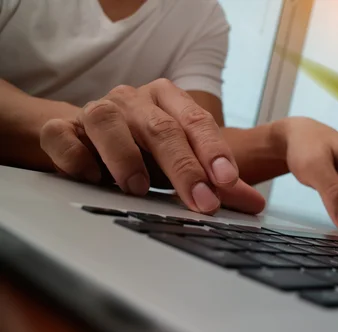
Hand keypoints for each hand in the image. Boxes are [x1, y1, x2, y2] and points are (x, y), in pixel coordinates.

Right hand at [40, 79, 264, 214]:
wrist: (92, 139)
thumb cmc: (147, 152)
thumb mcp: (185, 165)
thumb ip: (219, 183)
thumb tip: (256, 205)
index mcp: (168, 100)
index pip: (196, 121)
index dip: (213, 150)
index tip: (227, 181)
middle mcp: (133, 100)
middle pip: (160, 127)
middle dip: (183, 167)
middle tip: (201, 201)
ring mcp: (96, 111)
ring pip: (107, 121)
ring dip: (125, 156)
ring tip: (139, 189)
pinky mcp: (62, 128)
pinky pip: (63, 136)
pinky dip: (76, 156)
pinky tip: (92, 178)